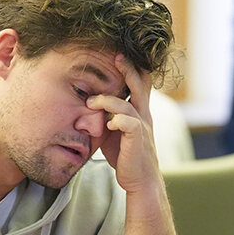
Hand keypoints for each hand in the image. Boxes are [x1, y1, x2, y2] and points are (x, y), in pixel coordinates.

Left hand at [86, 55, 160, 193]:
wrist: (140, 180)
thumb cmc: (126, 155)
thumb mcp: (115, 131)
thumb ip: (108, 116)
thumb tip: (89, 103)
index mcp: (139, 111)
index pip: (140, 84)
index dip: (133, 68)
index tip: (119, 54)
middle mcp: (143, 115)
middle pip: (139, 85)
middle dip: (128, 69)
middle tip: (117, 56)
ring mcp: (142, 126)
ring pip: (127, 104)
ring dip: (107, 101)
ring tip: (92, 102)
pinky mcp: (137, 139)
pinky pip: (128, 123)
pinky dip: (117, 120)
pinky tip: (109, 124)